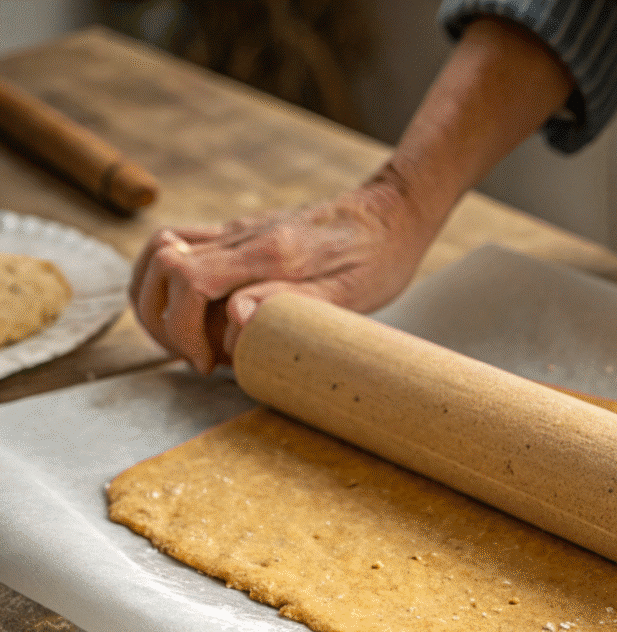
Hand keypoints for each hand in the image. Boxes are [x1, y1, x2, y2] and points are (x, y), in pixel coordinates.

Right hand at [129, 173, 433, 372]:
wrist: (391, 213)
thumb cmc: (378, 258)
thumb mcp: (348, 294)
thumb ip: (289, 305)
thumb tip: (235, 322)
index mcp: (271, 252)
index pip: (190, 280)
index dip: (183, 328)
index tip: (207, 363)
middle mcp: (245, 234)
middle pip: (162, 264)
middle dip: (162, 319)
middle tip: (195, 356)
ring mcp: (238, 228)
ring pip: (161, 248)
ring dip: (156, 296)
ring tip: (186, 337)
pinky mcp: (239, 231)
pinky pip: (181, 243)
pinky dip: (168, 278)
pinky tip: (194, 310)